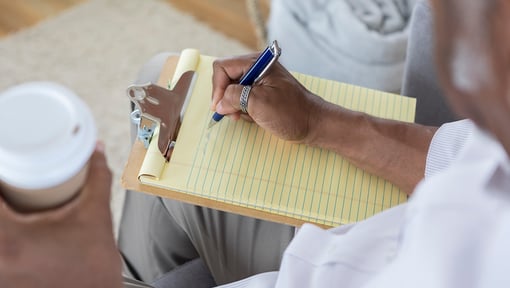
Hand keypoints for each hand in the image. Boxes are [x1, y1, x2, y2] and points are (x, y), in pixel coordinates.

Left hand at [0, 143, 121, 287]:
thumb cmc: (93, 274)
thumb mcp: (96, 217)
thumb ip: (96, 179)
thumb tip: (95, 153)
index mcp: (8, 239)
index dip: (0, 179)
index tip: (6, 173)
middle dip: (3, 197)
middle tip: (12, 189)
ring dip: (5, 216)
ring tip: (18, 209)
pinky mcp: (5, 281)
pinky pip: (0, 252)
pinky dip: (7, 238)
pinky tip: (23, 235)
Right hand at [211, 54, 325, 142]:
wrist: (313, 124)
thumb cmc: (291, 112)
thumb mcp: (258, 103)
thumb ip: (234, 97)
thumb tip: (219, 103)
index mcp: (257, 63)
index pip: (223, 67)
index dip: (217, 87)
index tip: (219, 106)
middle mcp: (256, 68)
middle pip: (226, 79)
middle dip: (226, 99)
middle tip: (234, 114)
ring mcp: (259, 81)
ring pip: (232, 91)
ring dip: (235, 107)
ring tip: (248, 117)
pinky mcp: (261, 93)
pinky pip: (242, 99)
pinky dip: (243, 110)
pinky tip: (255, 117)